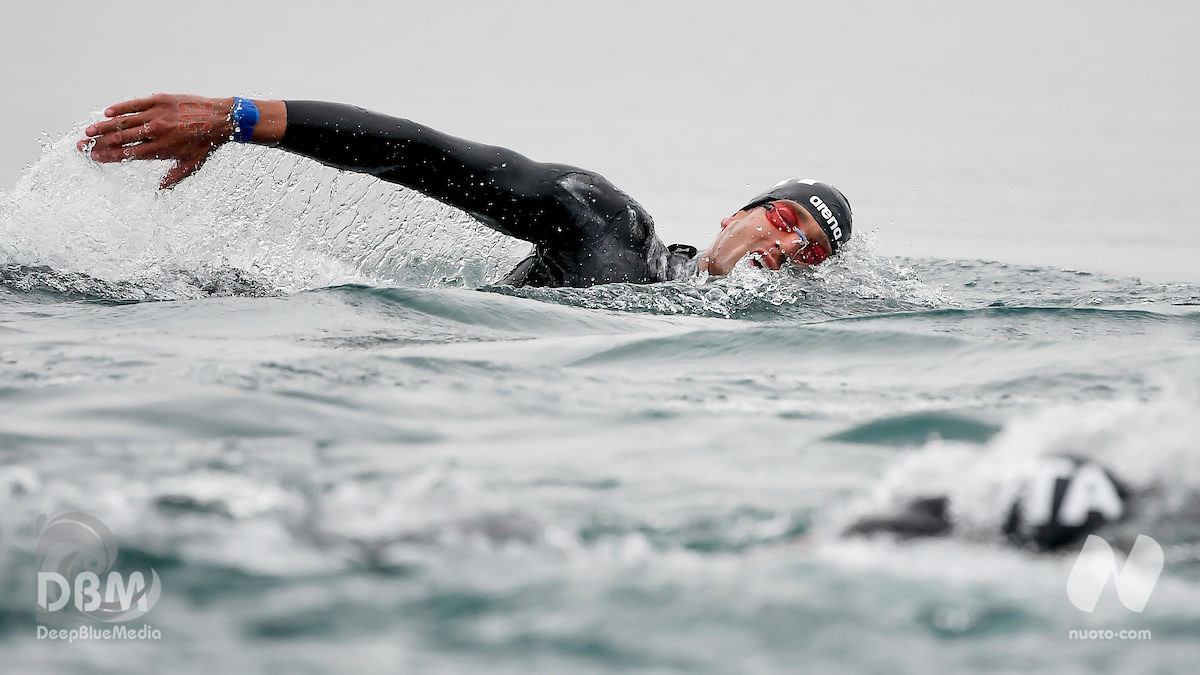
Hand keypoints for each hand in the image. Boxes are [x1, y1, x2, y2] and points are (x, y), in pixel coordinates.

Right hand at [78, 94, 234, 188]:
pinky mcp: (160, 100)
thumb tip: (159, 193)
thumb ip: (172, 178)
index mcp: (160, 149)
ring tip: (88, 132)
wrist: (221, 120)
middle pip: (120, 138)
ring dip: (103, 127)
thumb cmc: (206, 145)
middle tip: (81, 146)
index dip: (108, 156)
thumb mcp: (191, 166)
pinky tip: (107, 113)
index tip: (94, 157)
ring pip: (124, 121)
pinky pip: (135, 104)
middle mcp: (156, 132)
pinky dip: (120, 108)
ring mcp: (157, 114)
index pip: (127, 154)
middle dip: (98, 143)